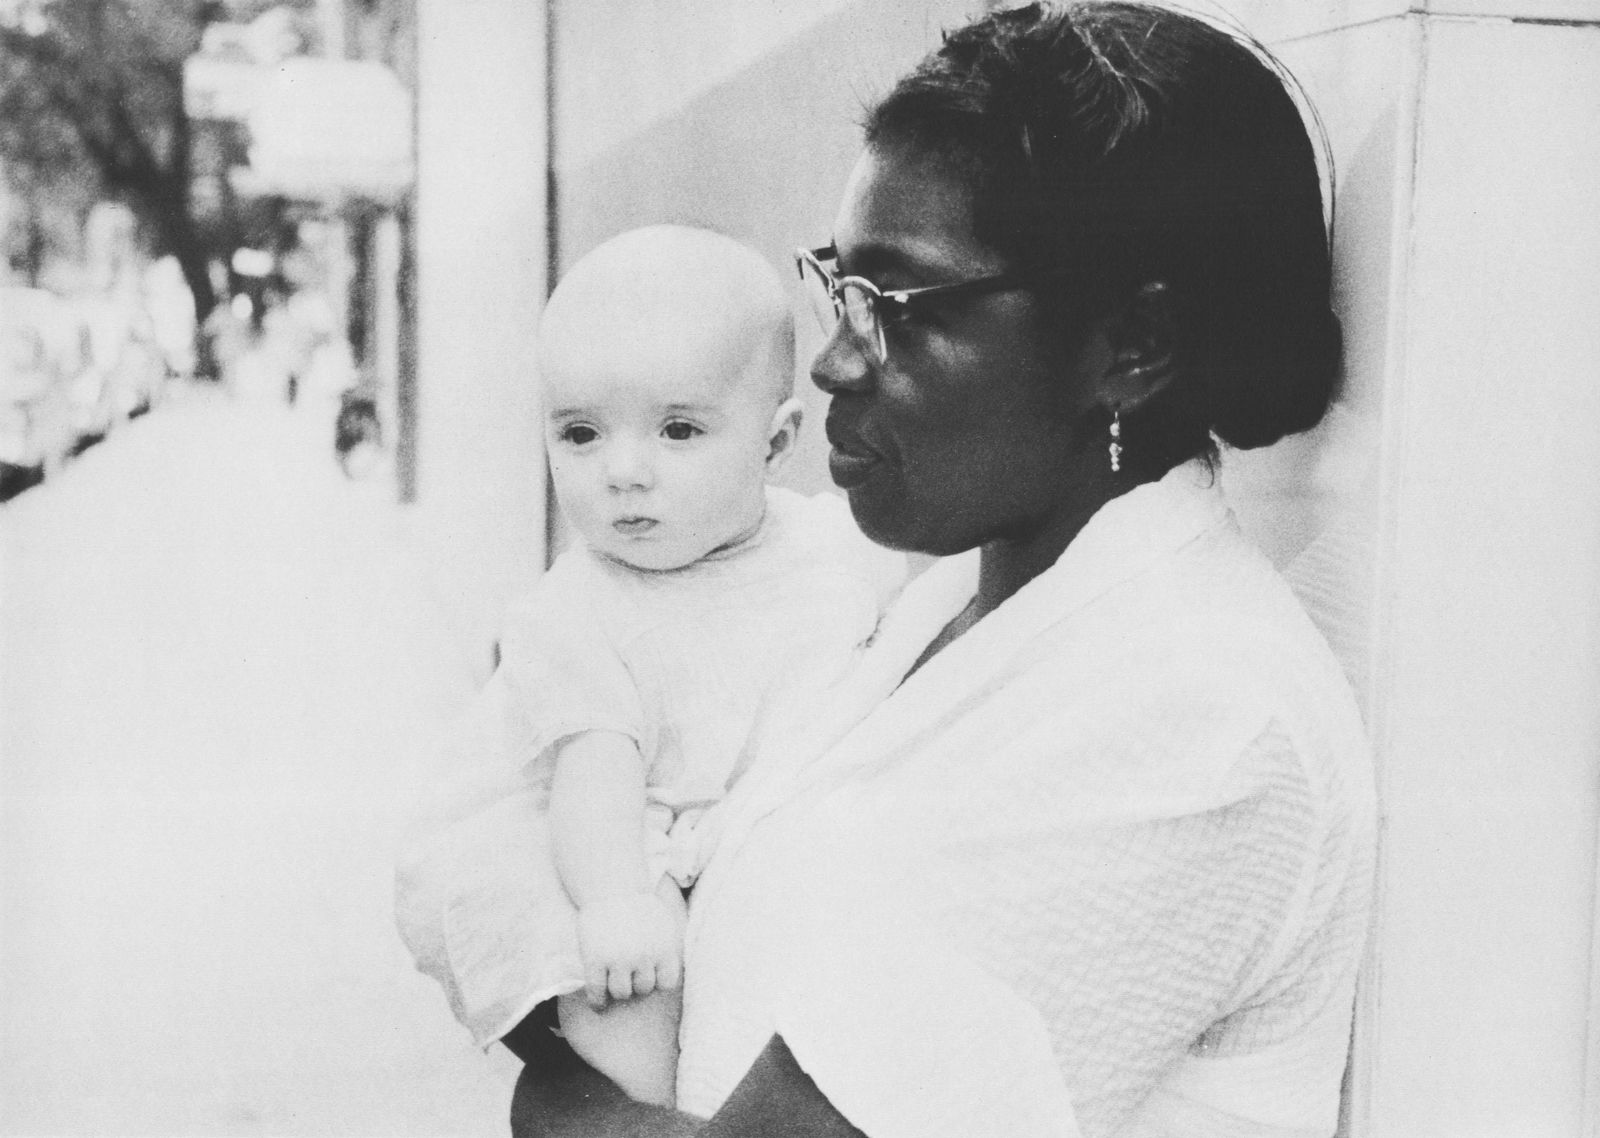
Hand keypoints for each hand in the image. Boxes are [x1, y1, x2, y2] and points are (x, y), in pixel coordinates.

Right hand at [575, 891, 683, 1007]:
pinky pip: (597, 990)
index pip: (666, 983)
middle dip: (637, 984)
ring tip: (614, 986)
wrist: (611, 886)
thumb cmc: (639, 905)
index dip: (657, 981)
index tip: (650, 977)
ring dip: (619, 991)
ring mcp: (618, 959)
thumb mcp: (665, 924)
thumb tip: (676, 975)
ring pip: (622, 992)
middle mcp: (643, 956)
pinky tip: (598, 1003)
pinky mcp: (595, 959)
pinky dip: (598, 1001)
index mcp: (664, 948)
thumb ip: (671, 948)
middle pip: (643, 988)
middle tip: (629, 978)